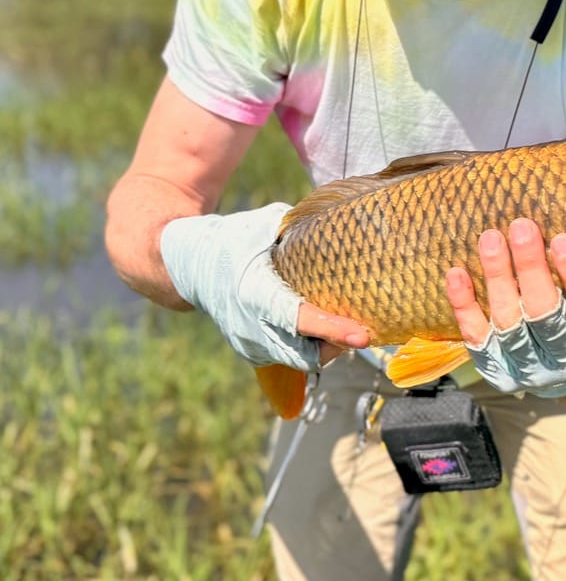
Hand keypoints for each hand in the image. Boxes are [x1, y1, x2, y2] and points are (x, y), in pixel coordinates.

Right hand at [160, 203, 368, 369]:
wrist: (187, 265)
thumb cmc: (230, 240)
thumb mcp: (261, 225)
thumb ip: (298, 227)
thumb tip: (340, 220)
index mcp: (255, 294)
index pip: (299, 319)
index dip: (332, 329)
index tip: (362, 335)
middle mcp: (252, 327)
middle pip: (307, 354)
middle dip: (337, 345)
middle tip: (360, 326)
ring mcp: (250, 344)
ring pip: (300, 360)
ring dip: (326, 348)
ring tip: (343, 325)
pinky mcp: (252, 351)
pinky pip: (289, 357)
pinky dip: (309, 348)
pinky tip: (321, 328)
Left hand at [446, 218, 565, 396]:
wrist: (554, 378)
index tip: (563, 241)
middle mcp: (560, 359)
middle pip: (543, 312)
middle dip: (531, 268)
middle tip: (522, 227)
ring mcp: (524, 365)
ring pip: (507, 320)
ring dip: (498, 276)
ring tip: (491, 238)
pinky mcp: (494, 366)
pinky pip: (476, 334)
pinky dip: (465, 304)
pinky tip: (457, 273)